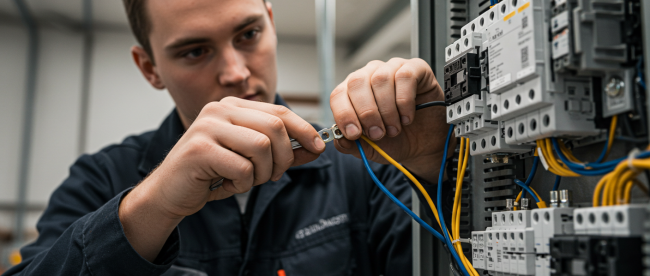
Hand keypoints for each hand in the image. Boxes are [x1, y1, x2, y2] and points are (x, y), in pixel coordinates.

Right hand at [119, 97, 325, 260]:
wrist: (170, 192)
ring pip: (262, 146)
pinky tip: (227, 184)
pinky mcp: (200, 149)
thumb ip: (281, 151)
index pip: (279, 112)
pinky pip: (242, 167)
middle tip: (273, 175)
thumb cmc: (211, 174)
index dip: (304, 130)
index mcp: (232, 106)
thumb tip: (317, 148)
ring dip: (262, 172)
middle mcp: (219, 109)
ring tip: (246, 179)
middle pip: (275, 127)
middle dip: (283, 157)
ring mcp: (207, 127)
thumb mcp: (251, 160)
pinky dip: (242, 183)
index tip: (318, 147)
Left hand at [330, 58, 453, 181]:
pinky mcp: (415, 68)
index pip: (338, 94)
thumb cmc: (395, 140)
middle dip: (366, 113)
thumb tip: (341, 140)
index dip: (344, 114)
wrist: (424, 143)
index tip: (354, 134)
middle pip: (357, 83)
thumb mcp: (370, 148)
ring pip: (381, 79)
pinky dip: (405, 102)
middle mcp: (369, 76)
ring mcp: (391, 69)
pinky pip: (405, 77)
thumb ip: (351, 145)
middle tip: (378, 134)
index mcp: (352, 92)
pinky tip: (407, 117)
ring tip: (394, 129)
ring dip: (387, 110)